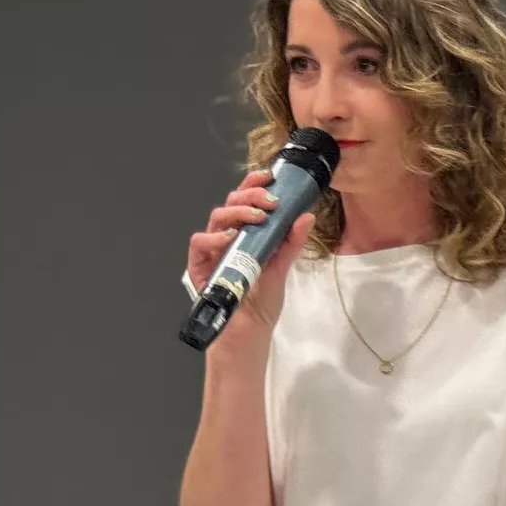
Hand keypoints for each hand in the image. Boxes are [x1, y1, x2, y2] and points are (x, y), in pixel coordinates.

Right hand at [185, 168, 315, 336]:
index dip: (254, 184)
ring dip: (237, 212)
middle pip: (231, 203)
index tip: (270, 175)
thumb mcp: (281, 267)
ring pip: (216, 218)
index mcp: (245, 234)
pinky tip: (230, 238)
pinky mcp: (199, 266)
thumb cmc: (262, 300)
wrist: (248, 330)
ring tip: (257, 217)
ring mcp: (212, 250)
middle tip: (270, 201)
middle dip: (250, 195)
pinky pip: (199, 243)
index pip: (245, 201)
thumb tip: (307, 215)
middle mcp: (226, 237)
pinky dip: (213, 237)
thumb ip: (291, 242)